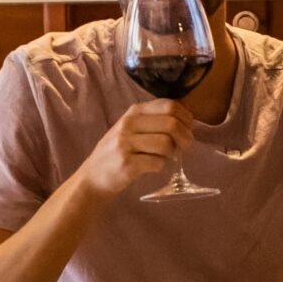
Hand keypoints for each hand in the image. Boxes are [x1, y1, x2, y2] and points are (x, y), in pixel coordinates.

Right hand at [77, 100, 192, 200]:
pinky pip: (157, 163)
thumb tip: (188, 119)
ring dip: (172, 153)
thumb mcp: (132, 128)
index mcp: (134, 111)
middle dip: (184, 137)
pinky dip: (161, 166)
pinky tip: (153, 166)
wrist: (93, 176)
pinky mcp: (127, 164)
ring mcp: (126, 144)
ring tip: (165, 157)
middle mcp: (129, 124)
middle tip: (183, 147)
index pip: (169, 105)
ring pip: (166, 144)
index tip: (188, 129)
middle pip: (171, 124)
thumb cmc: (118, 151)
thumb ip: (154, 120)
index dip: (186, 118)